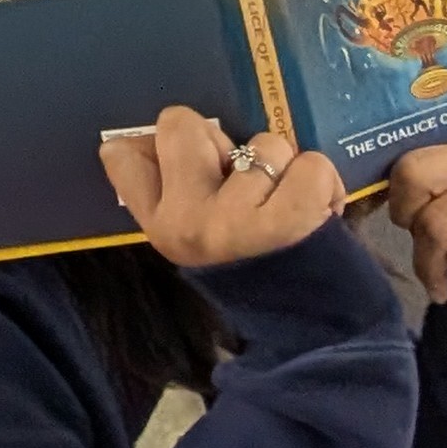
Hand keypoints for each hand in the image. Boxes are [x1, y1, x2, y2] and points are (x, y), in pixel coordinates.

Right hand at [99, 108, 344, 269]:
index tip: (194, 170)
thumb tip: (129, 140)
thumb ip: (165, 185)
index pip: (123, 156)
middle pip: (182, 125)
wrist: (301, 322)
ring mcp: (232, 220)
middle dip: (223, 144)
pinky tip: (317, 211)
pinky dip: (323, 181)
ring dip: (285, 169)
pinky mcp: (287, 220)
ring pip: (263, 144)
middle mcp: (185, 221)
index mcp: (158, 224)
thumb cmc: (249, 264)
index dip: (162, 146)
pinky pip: (310, 166)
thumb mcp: (193, 233)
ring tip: (287, 206)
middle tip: (246, 186)